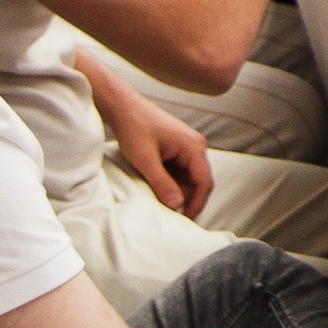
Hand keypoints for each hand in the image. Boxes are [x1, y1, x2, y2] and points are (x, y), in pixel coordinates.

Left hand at [102, 82, 214, 217]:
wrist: (123, 107)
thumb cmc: (134, 126)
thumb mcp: (145, 158)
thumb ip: (162, 182)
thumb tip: (176, 204)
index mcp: (194, 147)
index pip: (204, 183)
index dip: (196, 204)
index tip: (185, 220)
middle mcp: (195, 146)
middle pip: (197, 183)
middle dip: (183, 198)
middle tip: (166, 211)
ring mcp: (187, 148)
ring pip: (187, 179)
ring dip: (175, 190)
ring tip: (156, 196)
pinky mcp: (177, 149)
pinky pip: (179, 172)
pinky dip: (169, 182)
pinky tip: (154, 184)